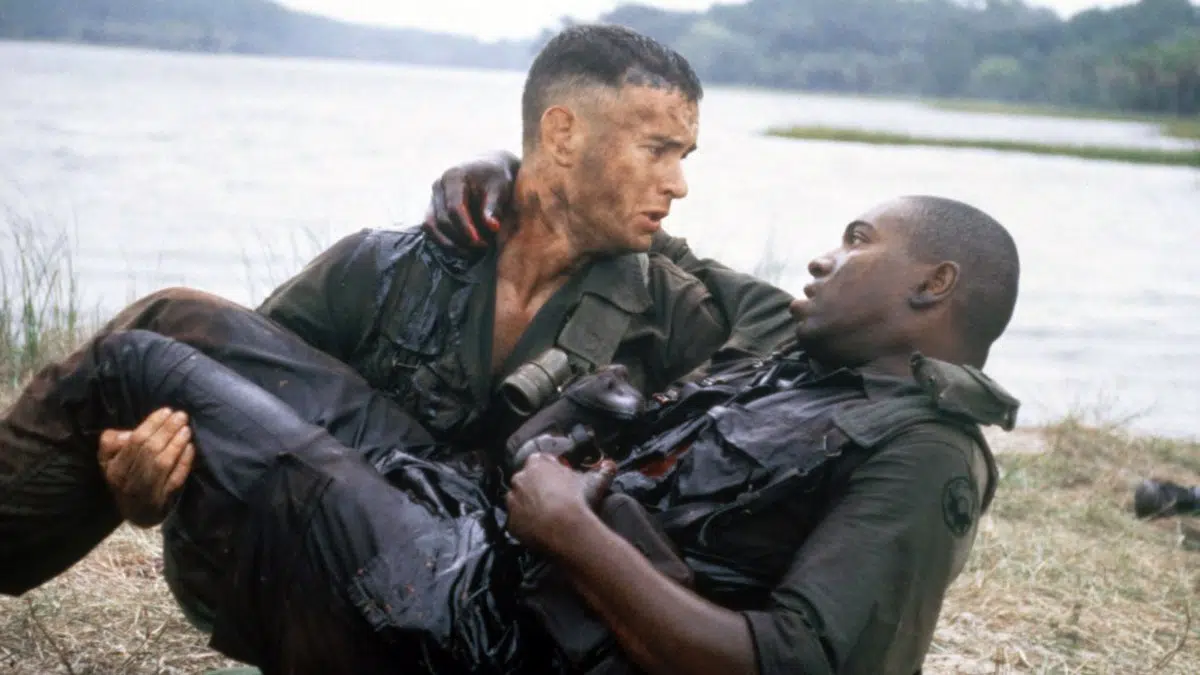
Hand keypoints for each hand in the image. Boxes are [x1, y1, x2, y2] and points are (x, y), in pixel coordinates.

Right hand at [98, 407, 194, 526]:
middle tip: (181, 415)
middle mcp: (129, 480)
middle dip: (167, 430)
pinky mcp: (163, 501)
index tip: (167, 410)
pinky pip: (174, 480)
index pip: (135, 441)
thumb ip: (111, 444)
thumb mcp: (109, 462)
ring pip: (162, 464)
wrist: (136, 513)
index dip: (152, 424)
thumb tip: (127, 433)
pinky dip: (183, 463)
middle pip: (150, 450)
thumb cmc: (125, 478)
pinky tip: (190, 448)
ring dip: (176, 444)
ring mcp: (147, 492)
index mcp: (114, 468)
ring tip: (186, 429)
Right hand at [423, 150, 519, 250]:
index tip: (480, 242)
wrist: (489, 168)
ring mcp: (433, 197)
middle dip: (460, 238)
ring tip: (472, 251)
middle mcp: (438, 185)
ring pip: (430, 226)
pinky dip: (444, 241)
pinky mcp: (433, 208)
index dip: (465, 228)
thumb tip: (493, 227)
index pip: (454, 208)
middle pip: (441, 219)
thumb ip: (494, 207)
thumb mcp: (500, 188)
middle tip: (482, 247)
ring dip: (449, 243)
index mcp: (453, 176)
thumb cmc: (497, 177)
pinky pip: (431, 228)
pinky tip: (464, 248)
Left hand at [506, 453, 615, 552]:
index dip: (551, 471)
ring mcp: (513, 501)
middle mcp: (520, 479)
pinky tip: (542, 530)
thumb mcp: (594, 482)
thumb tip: (611, 465)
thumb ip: (603, 471)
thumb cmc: (578, 498)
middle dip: (538, 488)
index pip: (540, 461)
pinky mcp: (511, 523)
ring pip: (519, 501)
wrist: (564, 528)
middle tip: (556, 500)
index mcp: (536, 463)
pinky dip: (527, 524)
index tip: (561, 481)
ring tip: (548, 517)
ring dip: (530, 506)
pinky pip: (519, 521)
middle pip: (527, 480)